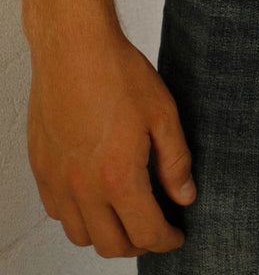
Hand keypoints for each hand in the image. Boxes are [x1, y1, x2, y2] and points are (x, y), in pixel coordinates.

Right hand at [27, 25, 195, 257]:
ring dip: (107, 234)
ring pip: (80, 234)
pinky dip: (79, 216)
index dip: (166, 240)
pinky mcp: (40, 167)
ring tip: (129, 214)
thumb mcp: (163, 115)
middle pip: (110, 244)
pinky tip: (97, 195)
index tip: (177, 236)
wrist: (74, 49)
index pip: (145, 232)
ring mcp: (56, 179)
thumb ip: (175, 162)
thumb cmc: (120, 75)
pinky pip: (57, 211)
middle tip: (157, 228)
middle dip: (139, 244)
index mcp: (117, 177)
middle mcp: (82, 187)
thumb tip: (184, 197)